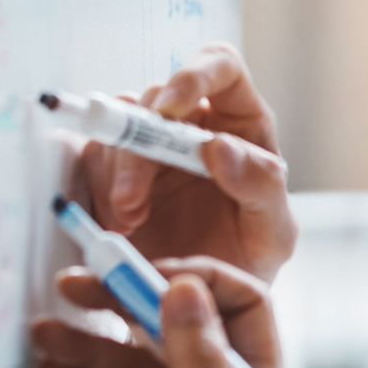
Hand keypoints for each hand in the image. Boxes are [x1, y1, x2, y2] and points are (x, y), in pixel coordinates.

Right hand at [32, 258, 291, 367]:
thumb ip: (195, 365)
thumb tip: (187, 288)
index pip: (243, 308)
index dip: (198, 282)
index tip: (148, 273)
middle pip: (175, 329)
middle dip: (126, 305)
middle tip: (73, 284)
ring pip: (133, 365)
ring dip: (88, 347)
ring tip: (42, 336)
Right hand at [82, 42, 297, 282]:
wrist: (209, 301)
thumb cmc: (252, 257)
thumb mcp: (274, 231)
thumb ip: (260, 186)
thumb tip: (219, 145)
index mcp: (242, 123)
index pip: (220, 66)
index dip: (193, 74)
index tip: (171, 108)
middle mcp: (194, 122)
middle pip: (156, 98)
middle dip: (139, 145)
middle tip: (133, 200)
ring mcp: (151, 144)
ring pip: (119, 124)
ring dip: (117, 172)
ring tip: (131, 223)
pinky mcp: (116, 169)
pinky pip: (93, 154)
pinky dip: (99, 186)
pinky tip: (120, 225)